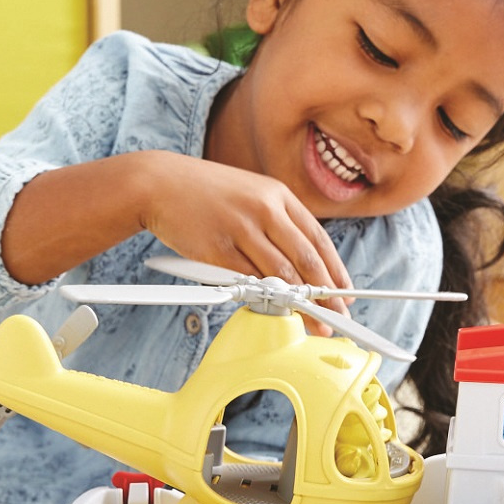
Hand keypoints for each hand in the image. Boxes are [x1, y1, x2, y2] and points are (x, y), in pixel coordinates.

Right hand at [137, 152, 352, 333]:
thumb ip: (275, 222)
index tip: (344, 292)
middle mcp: (265, 209)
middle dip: (325, 294)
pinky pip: (248, 280)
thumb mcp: (250, 193)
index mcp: (278, 195)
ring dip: (298, 303)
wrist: (159, 183)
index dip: (335, 270)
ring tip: (311, 320)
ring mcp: (242, 228)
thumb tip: (299, 263)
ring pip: (280, 274)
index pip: (318, 238)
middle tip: (337, 316)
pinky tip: (275, 309)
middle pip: (306, 260)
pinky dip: (263, 297)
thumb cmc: (204, 193)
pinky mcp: (218, 248)